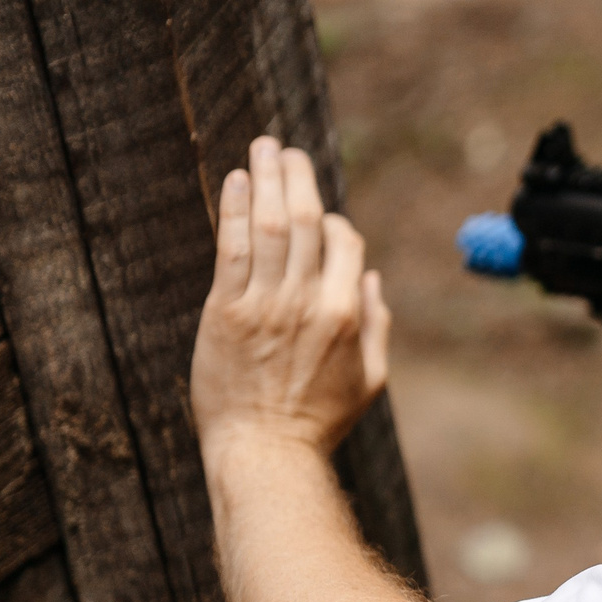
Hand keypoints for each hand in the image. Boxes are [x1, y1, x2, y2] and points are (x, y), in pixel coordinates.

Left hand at [191, 137, 389, 460]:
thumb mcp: (370, 380)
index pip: (346, 244)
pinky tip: (233, 182)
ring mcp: (264, 304)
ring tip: (262, 148)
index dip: (336, 223)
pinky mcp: (225, 312)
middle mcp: (308, 301)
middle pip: (307, 221)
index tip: (321, 217)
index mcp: (347, 314)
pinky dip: (233, 211)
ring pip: (269, 226)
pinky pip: (231, 250)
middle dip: (297, 178)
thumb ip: (376, 326)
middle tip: (285, 149)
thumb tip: (373, 279)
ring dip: (265, 180)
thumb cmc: (319, 422)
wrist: (264, 453)